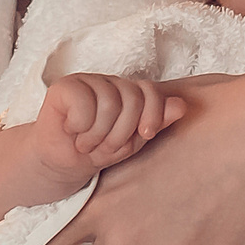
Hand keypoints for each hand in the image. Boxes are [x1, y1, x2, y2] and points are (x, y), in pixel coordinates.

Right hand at [36, 73, 183, 172]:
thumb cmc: (98, 150)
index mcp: (130, 92)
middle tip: (106, 147)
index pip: (151, 91)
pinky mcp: (64, 87)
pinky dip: (80, 125)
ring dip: (98, 134)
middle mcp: (110, 83)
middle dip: (121, 132)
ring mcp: (87, 81)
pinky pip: (82, 102)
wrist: (63, 163)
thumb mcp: (133, 142)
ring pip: (109, 103)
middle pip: (132, 98)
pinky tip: (73, 131)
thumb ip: (156, 122)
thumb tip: (181, 105)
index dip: (152, 113)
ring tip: (88, 143)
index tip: (145, 134)